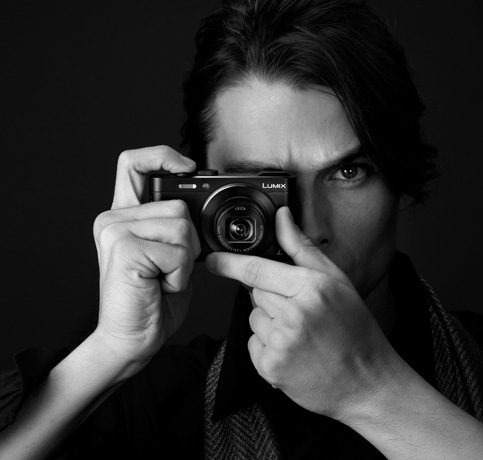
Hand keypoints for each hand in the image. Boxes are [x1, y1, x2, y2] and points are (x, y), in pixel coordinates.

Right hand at [92, 146, 200, 370]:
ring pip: (182, 227)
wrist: (133, 339)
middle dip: (188, 240)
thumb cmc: (153, 299)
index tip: (188, 168)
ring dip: (185, 261)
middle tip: (167, 268)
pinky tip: (159, 286)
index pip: (133, 163)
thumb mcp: (168, 253)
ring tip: (162, 278)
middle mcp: (114, 219)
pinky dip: (180, 275)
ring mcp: (115, 232)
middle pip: (178, 204)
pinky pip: (178, 252)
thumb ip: (174, 224)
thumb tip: (199, 204)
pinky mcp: (124, 249)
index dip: (162, 156)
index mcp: (125, 216)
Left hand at [205, 207, 396, 419]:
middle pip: (255, 293)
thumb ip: (302, 248)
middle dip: (270, 296)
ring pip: (253, 319)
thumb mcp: (336, 281)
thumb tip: (282, 217)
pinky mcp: (271, 369)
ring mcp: (281, 344)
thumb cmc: (355, 329)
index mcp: (311, 288)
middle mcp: (294, 316)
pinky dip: (268, 347)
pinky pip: (254, 345)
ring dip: (269, 322)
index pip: (256, 270)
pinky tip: (294, 350)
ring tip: (301, 332)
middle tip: (300, 309)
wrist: (366, 381)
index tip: (214, 260)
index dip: (229, 263)